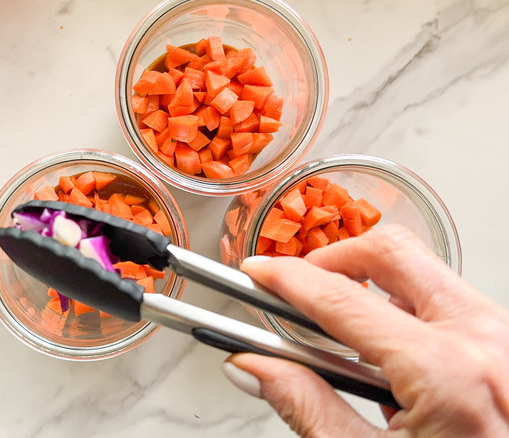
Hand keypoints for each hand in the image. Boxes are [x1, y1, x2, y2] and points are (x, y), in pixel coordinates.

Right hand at [224, 224, 508, 436]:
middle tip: (299, 284)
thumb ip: (305, 407)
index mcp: (447, 374)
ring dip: (373, 286)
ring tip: (340, 329)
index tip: (257, 273)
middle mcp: (487, 342)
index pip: (341, 298)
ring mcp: (507, 341)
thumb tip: (254, 367)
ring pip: (427, 273)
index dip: (286, 279)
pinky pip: (451, 303)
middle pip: (393, 253)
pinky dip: (407, 311)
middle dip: (334, 259)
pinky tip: (388, 356)